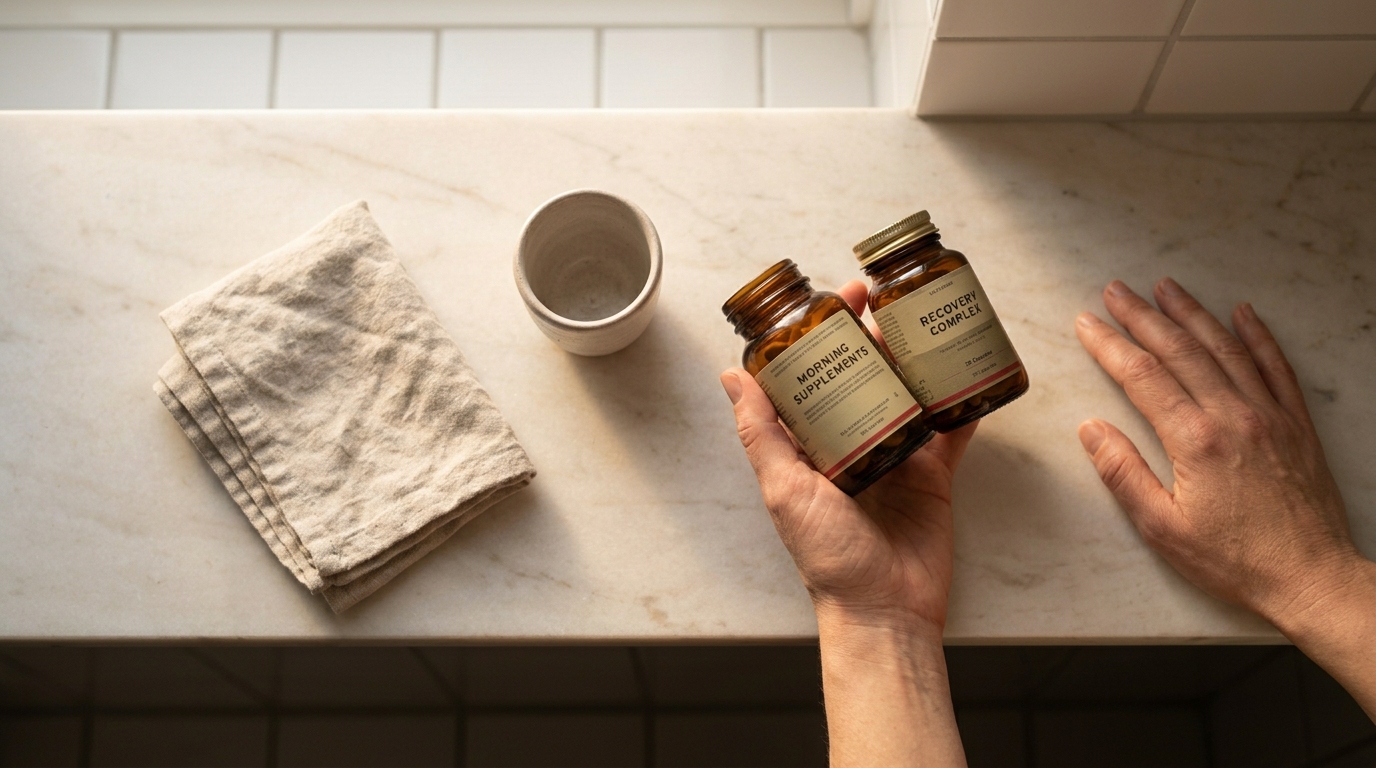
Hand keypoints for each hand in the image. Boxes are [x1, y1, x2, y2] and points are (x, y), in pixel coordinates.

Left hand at [720, 280, 976, 633]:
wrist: (884, 610)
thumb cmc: (827, 558)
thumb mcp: (783, 489)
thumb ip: (761, 433)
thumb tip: (731, 375)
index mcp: (809, 444)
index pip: (811, 375)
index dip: (820, 334)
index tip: (834, 298)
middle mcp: (850, 443)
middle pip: (862, 375)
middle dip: (871, 335)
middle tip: (884, 300)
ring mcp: (895, 455)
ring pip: (906, 392)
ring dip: (912, 358)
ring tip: (920, 322)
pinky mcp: (933, 474)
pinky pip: (949, 430)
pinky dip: (959, 401)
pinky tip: (968, 370)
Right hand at [1076, 278, 1375, 717]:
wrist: (1311, 578)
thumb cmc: (1235, 561)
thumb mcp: (1163, 528)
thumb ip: (1123, 473)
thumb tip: (1092, 428)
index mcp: (1196, 440)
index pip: (1142, 376)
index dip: (1109, 345)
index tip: (1086, 323)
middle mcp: (1234, 416)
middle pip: (1180, 351)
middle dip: (1143, 316)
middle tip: (1116, 290)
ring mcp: (1270, 415)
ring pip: (1225, 348)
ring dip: (1192, 314)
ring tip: (1166, 287)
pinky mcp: (1296, 424)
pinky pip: (1276, 366)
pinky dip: (1258, 335)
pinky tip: (1243, 312)